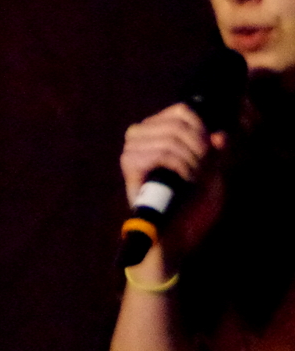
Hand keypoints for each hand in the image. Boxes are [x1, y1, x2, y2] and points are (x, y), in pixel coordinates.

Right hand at [119, 103, 227, 260]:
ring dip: (191, 160)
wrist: (176, 239)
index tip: (211, 150)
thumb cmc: (191, 209)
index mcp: (159, 135)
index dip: (202, 127)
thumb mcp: (212, 176)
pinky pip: (161, 153)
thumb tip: (220, 134)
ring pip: (171, 138)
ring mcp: (133, 151)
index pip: (181, 111)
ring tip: (193, 179)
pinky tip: (184, 181)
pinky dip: (180, 166)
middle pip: (178, 122)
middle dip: (199, 147)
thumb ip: (216, 154)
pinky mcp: (130, 166)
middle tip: (203, 170)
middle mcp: (141, 138)